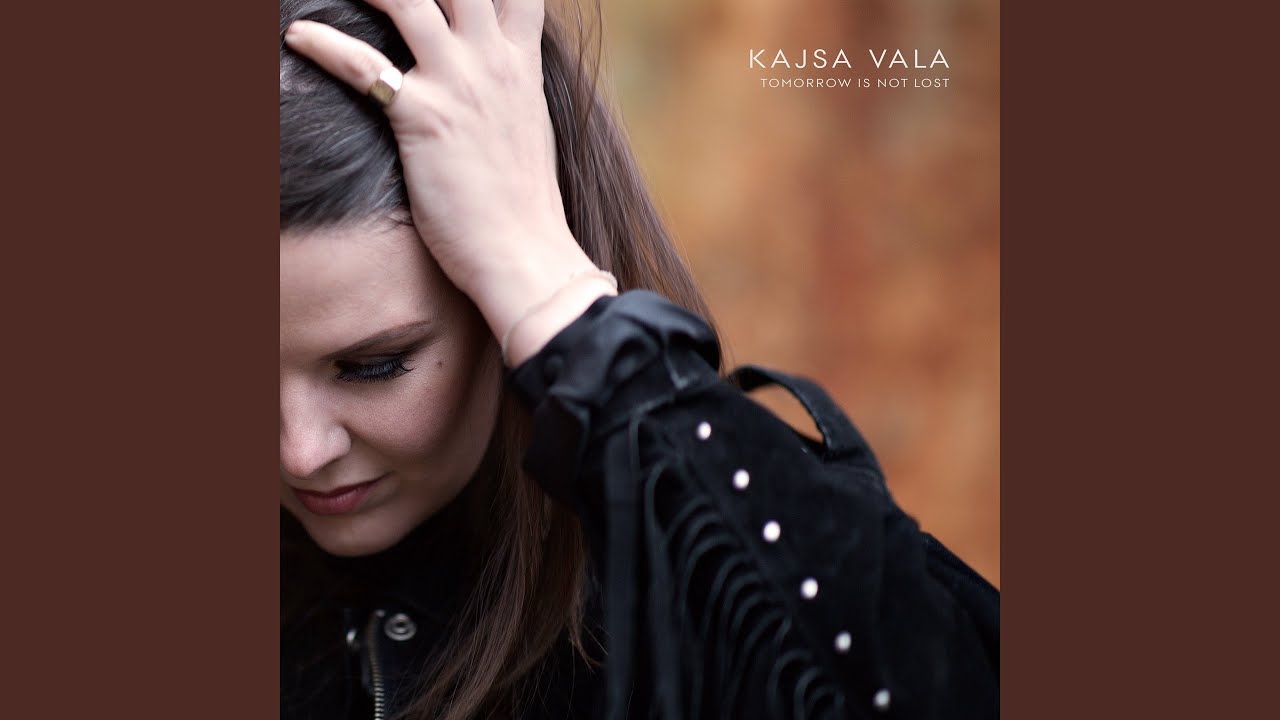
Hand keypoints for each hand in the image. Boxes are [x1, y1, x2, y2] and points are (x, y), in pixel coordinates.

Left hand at [283, 0, 614, 364]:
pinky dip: (324, 44)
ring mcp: (459, 84)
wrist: (525, 254)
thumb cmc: (522, 204)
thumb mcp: (525, 128)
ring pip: (408, 0)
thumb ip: (507, 88)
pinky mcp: (424, 118)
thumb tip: (489, 80)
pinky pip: (363, 66)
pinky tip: (297, 36)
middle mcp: (492, 61)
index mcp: (520, 63)